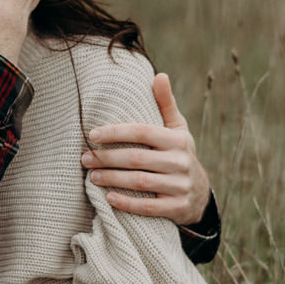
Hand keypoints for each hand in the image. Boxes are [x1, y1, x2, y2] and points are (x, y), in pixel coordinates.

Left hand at [81, 73, 211, 225]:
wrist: (200, 195)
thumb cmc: (179, 154)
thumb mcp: (177, 129)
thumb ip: (166, 104)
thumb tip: (160, 75)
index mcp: (178, 140)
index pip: (142, 132)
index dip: (116, 132)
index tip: (92, 134)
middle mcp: (181, 162)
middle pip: (137, 158)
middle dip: (107, 158)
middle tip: (84, 158)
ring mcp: (180, 186)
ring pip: (140, 182)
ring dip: (112, 179)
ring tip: (92, 175)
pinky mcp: (177, 208)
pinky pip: (149, 207)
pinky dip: (127, 203)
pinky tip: (108, 197)